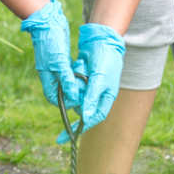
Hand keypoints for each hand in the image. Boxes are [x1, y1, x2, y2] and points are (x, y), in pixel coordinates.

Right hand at [19, 0, 82, 112]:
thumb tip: (72, 96)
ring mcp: (55, 67)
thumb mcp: (59, 62)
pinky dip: (76, 74)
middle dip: (73, 93)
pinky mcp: (61, 60)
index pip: (55, 98)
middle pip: (62, 91)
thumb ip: (66, 79)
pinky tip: (84, 72)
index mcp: (47, 78)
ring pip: (67, 82)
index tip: (79, 100)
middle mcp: (50, 75)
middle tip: (86, 91)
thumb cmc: (50, 42)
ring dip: (76, 83)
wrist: (48, 22)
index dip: (66, 102)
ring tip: (87, 83)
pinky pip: (69, 72)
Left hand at [64, 24, 126, 142]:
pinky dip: (75, 73)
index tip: (66, 135)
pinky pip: (72, 82)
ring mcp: (88, 86)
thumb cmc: (106, 60)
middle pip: (81, 106)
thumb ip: (92, 98)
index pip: (93, 117)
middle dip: (77, 96)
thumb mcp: (99, 79)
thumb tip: (85, 117)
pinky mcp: (81, 77)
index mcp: (106, 98)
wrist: (102, 39)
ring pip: (75, 93)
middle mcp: (97, 94)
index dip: (80, 126)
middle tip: (77, 83)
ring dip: (76, 82)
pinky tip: (81, 63)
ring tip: (82, 67)